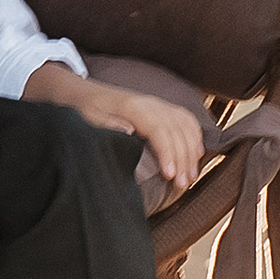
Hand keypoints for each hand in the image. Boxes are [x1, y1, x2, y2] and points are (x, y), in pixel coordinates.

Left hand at [29, 59, 205, 193]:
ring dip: (192, 151)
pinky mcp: (161, 109)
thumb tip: (130, 132)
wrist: (81, 93)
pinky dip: (195, 137)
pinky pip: (185, 120)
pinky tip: (197, 155)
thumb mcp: (88, 119)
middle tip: (182, 185)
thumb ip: (108, 125)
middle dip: (183, 159)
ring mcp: (158, 104)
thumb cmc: (84, 110)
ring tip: (190, 177)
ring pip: (185, 125)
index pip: (159, 129)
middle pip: (176, 130)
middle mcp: (150, 103)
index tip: (169, 175)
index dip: (167, 152)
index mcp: (133, 106)